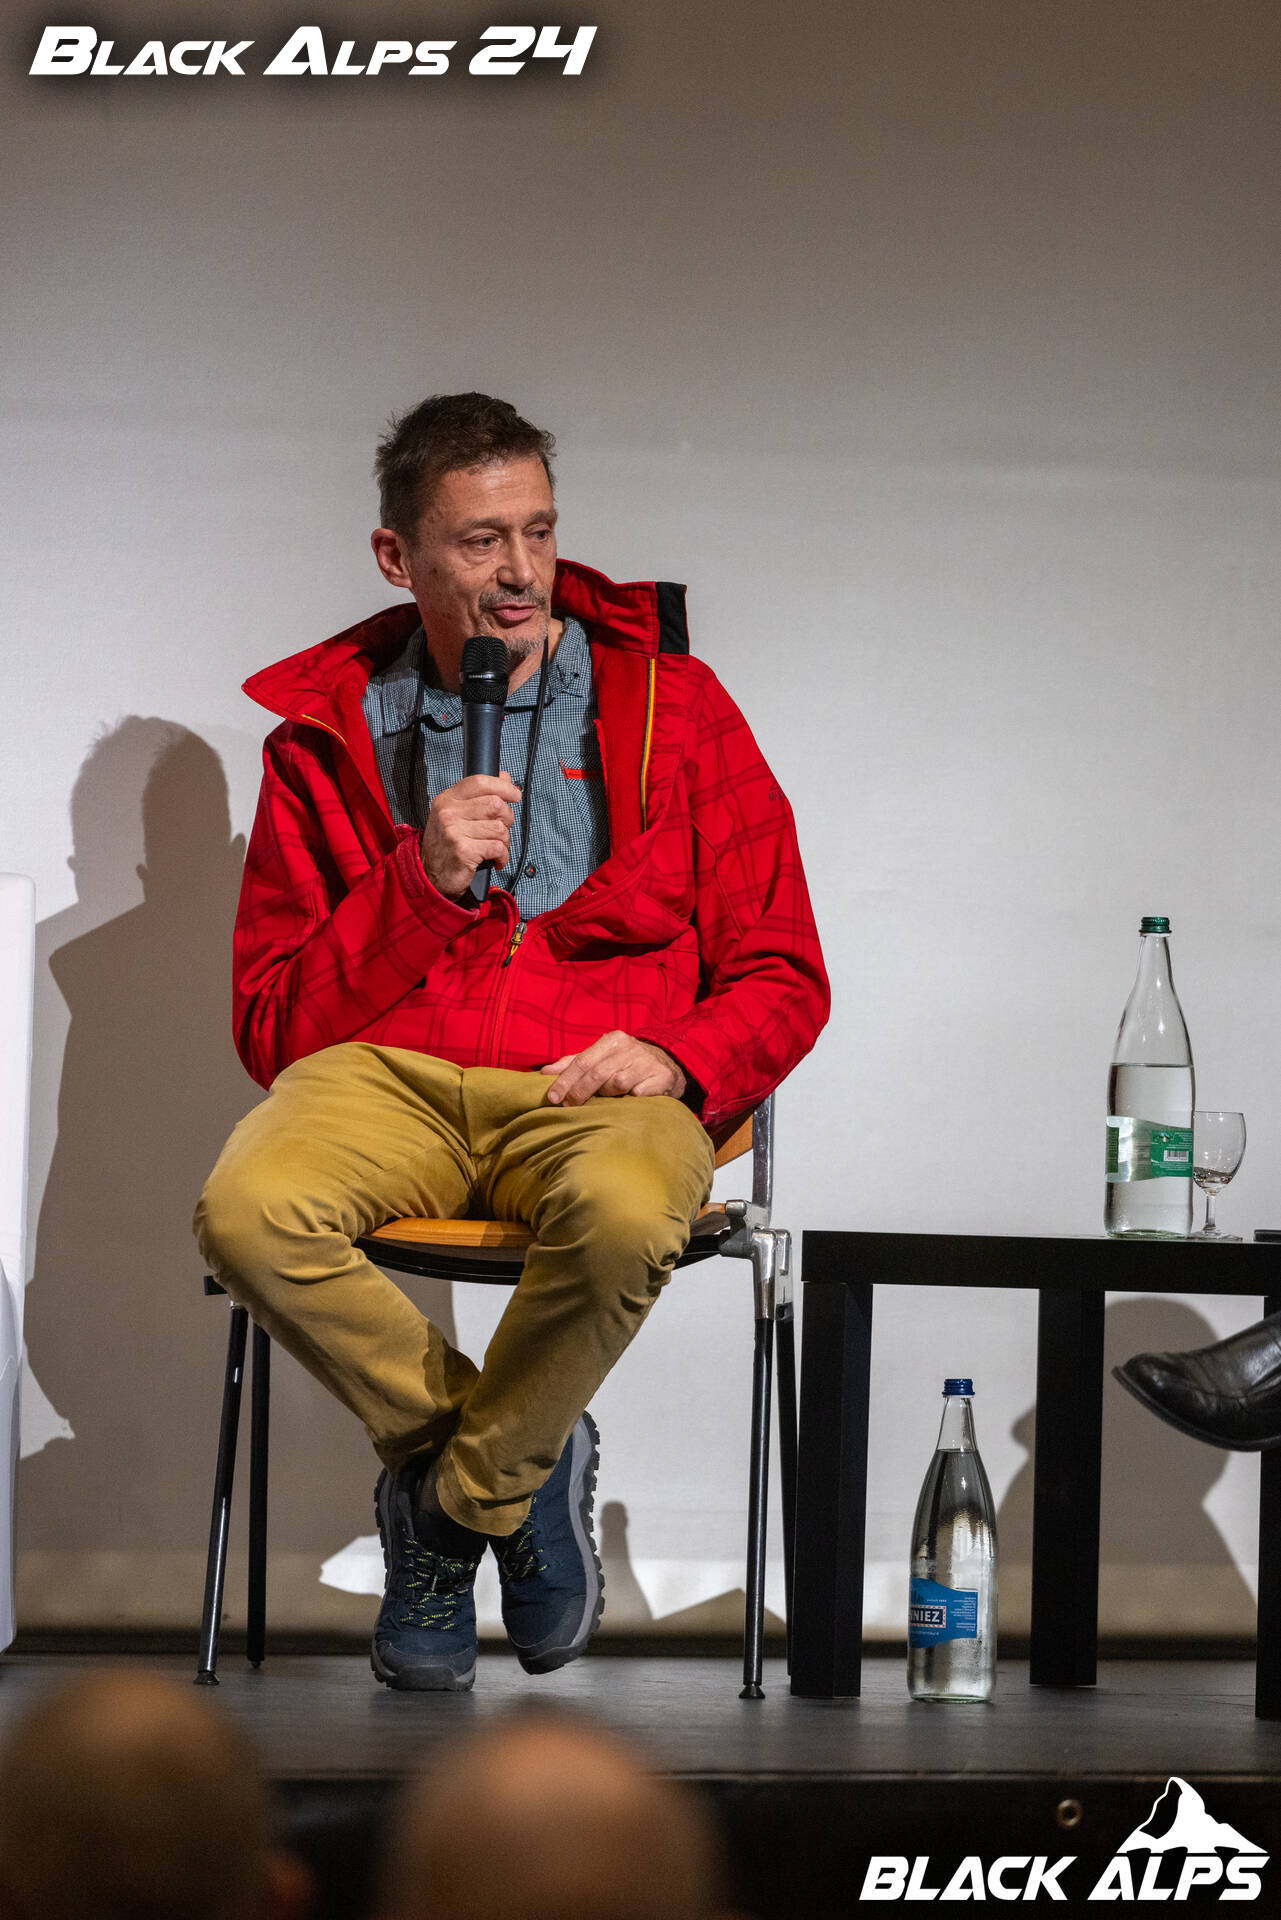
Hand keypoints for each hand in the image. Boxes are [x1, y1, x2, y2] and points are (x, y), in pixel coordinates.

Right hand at [420, 773, 520, 900]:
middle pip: (495, 804)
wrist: (431, 875)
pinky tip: (496, 859)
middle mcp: (448, 812)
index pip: (480, 782)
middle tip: (502, 829)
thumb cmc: (447, 844)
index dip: (503, 786)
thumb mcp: (456, 814)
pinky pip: (497, 847)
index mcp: (447, 799)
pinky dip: (503, 856)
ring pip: (499, 828)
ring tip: (496, 847)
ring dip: (505, 840)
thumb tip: (505, 779)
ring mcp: (454, 831)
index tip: (514, 794)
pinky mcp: (463, 850)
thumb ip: (479, 796)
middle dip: (507, 818)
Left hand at [541, 1032, 686, 1105]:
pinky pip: (639, 1094)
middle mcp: (629, 1048)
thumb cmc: (625, 1063)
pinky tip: (633, 1098)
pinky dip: (632, 1099)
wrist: (668, 1064)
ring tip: (610, 1096)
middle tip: (568, 1107)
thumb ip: (572, 1064)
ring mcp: (646, 1062)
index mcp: (611, 1040)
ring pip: (617, 1084)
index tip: (553, 1097)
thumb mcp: (600, 1058)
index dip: (565, 1080)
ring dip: (609, 1095)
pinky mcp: (662, 1077)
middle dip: (579, 1093)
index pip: (582, 1061)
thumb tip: (544, 1072)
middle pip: (596, 1074)